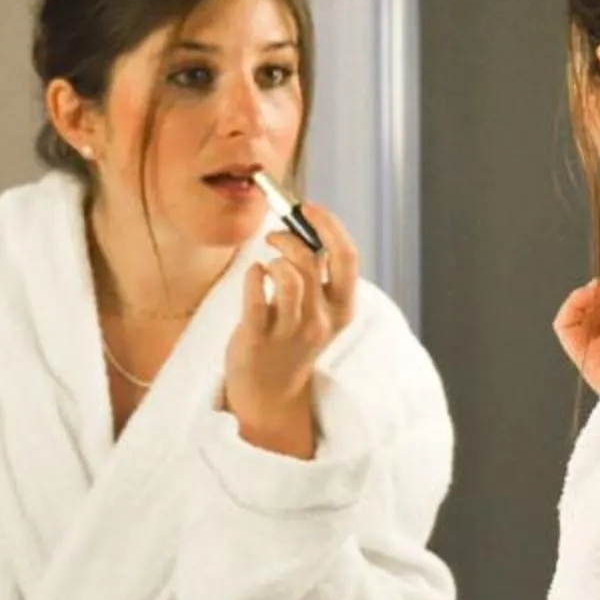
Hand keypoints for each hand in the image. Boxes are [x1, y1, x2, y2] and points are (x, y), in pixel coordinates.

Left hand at [225, 202, 359, 459]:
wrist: (270, 392)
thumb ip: (319, 275)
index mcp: (342, 309)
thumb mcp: (318, 311)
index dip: (328, 224)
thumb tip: (307, 226)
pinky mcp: (259, 338)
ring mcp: (291, 331)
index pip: (346, 256)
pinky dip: (253, 274)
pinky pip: (255, 295)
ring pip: (288, 276)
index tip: (307, 207)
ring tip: (265, 262)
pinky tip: (253, 274)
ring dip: (273, 257)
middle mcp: (321, 321)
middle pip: (312, 261)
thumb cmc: (291, 340)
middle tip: (273, 236)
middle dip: (289, 236)